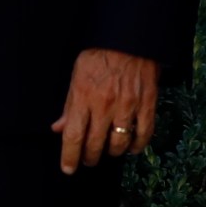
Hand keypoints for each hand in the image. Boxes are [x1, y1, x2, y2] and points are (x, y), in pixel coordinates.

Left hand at [51, 48, 157, 173]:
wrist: (130, 37)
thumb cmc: (100, 54)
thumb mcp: (77, 75)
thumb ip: (69, 104)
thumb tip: (58, 127)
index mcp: (83, 96)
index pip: (73, 136)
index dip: (69, 157)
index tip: (68, 168)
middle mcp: (105, 104)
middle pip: (95, 144)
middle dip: (89, 157)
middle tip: (88, 159)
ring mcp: (128, 106)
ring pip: (118, 144)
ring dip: (111, 152)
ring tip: (107, 150)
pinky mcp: (147, 104)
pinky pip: (143, 134)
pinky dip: (137, 146)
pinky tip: (131, 148)